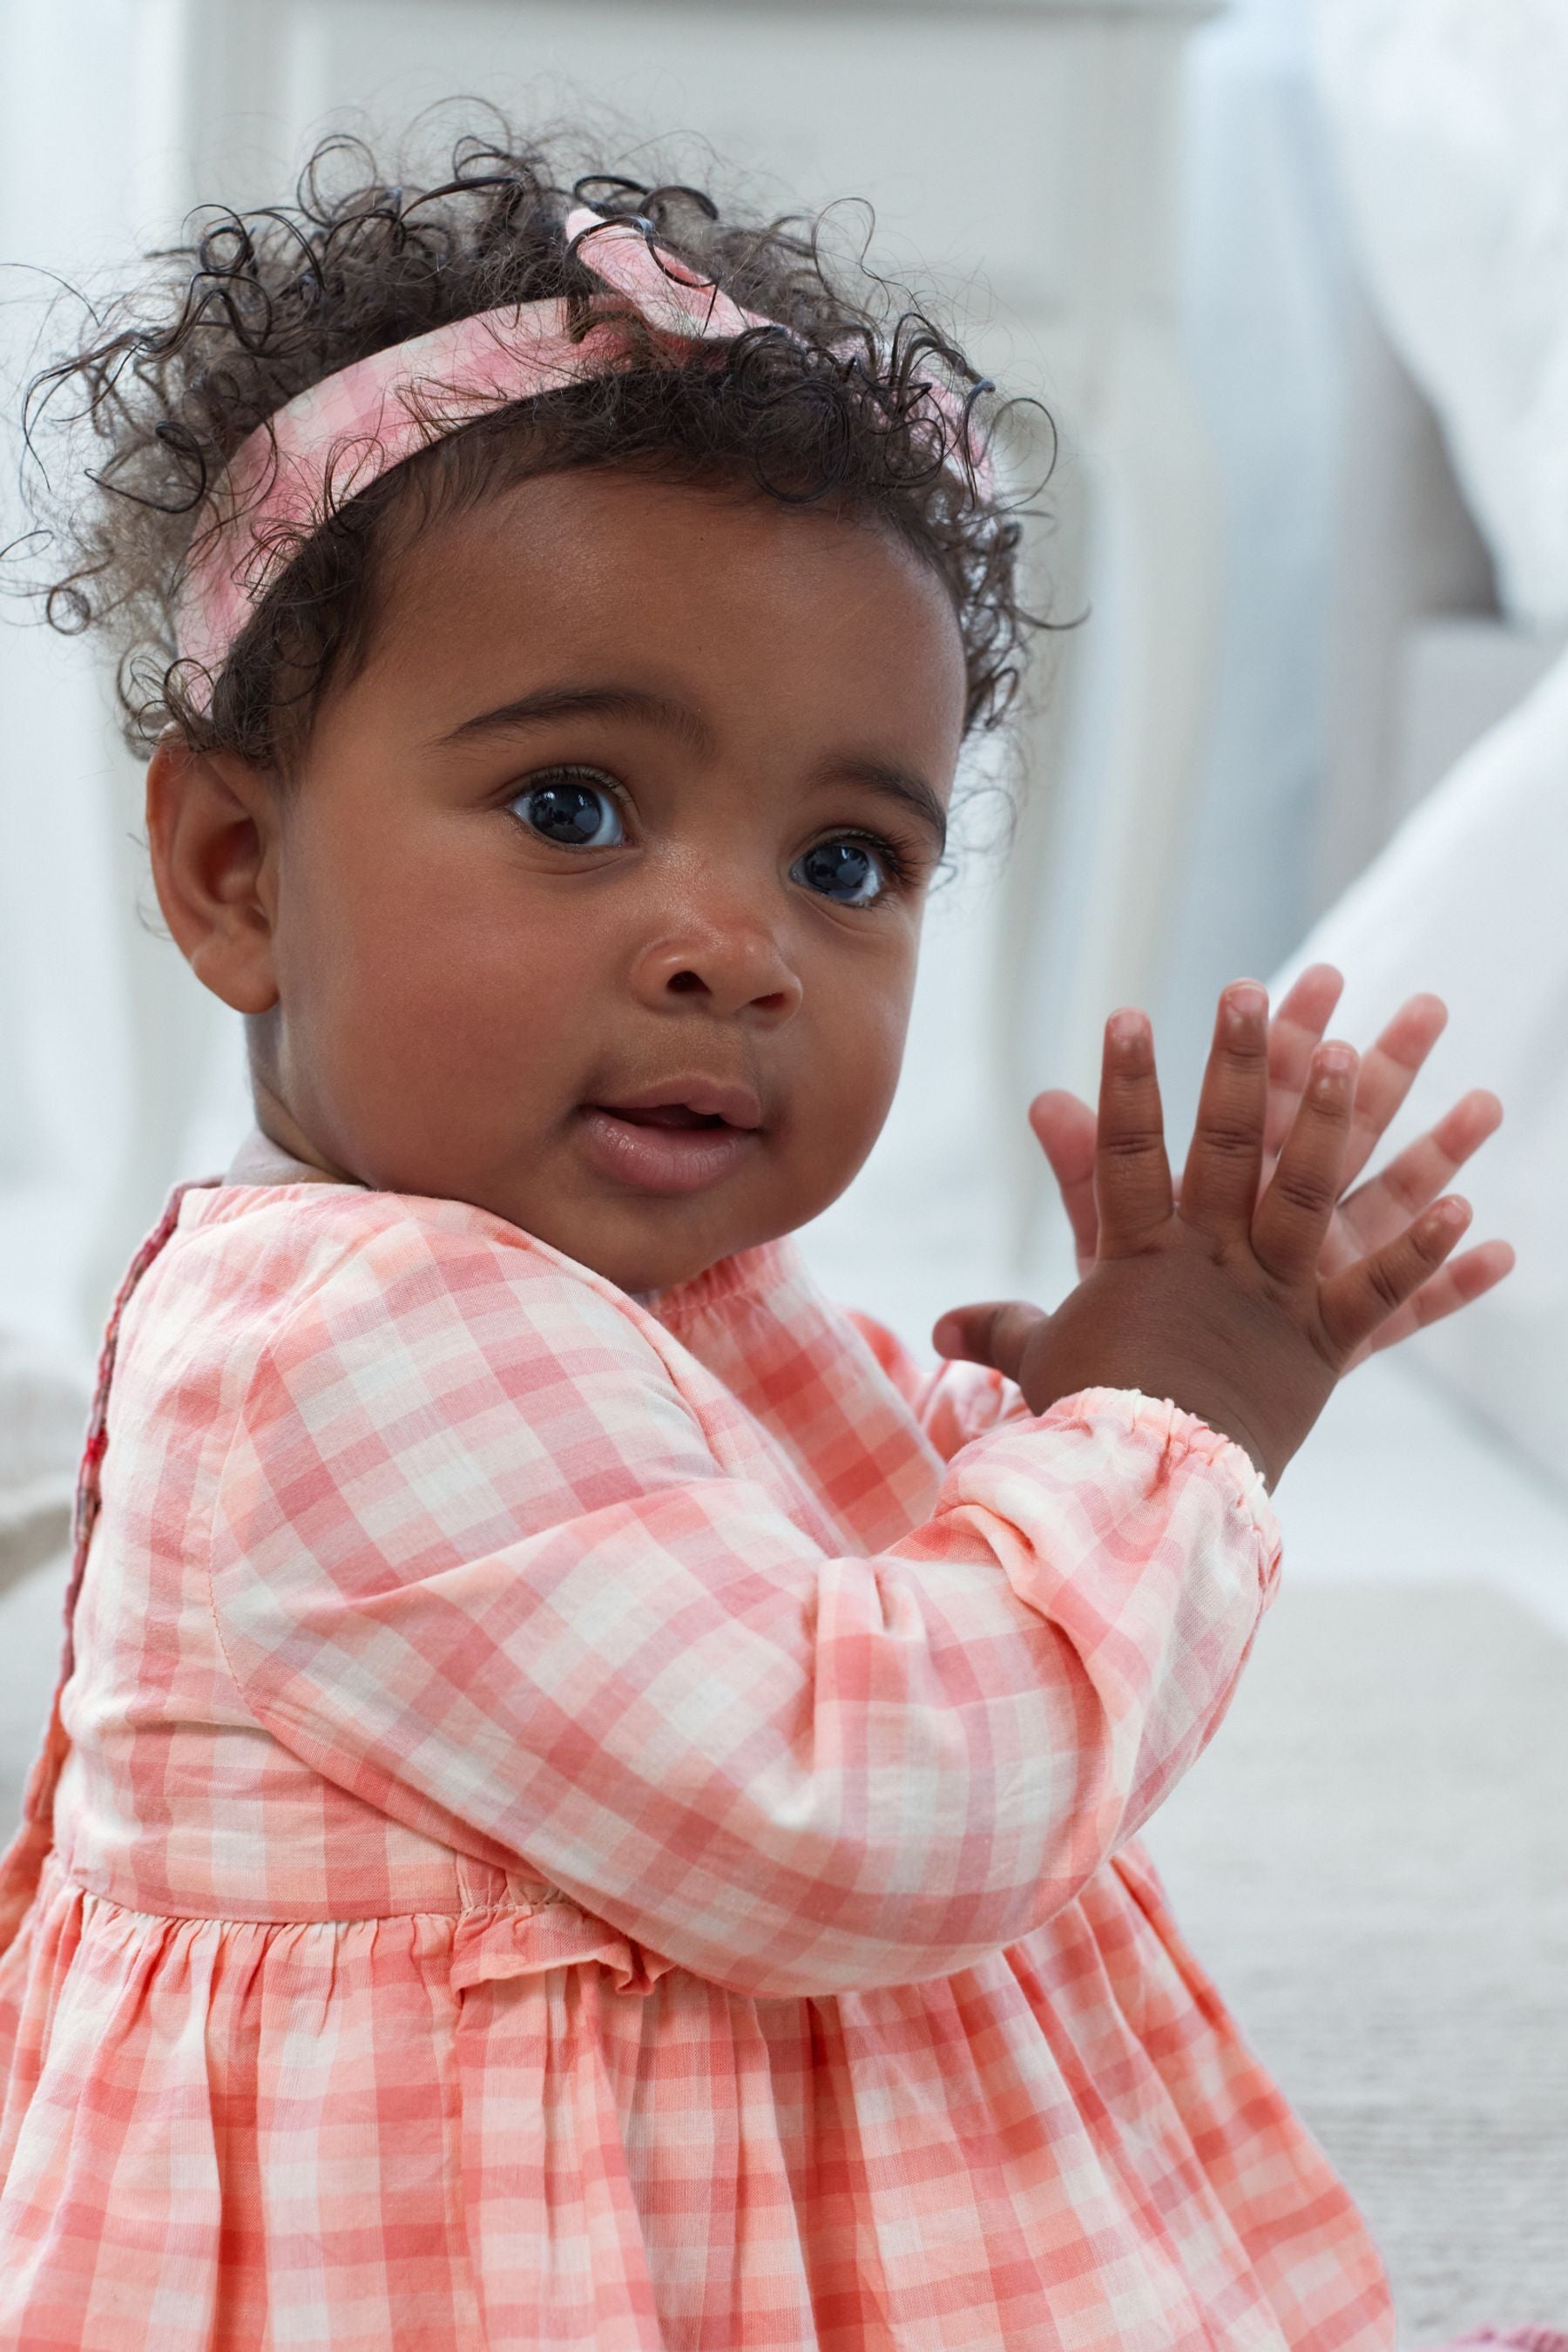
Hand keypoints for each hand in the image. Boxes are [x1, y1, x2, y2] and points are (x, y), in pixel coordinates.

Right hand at [933, 983, 1476, 1486]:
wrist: (1149, 1501)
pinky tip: (1471, 1212)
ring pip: (1311, 1195)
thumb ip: (1001, 1329)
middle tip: (1248, 990)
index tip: (1125, 1015)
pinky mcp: (1325, 1348)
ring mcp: (1273, 1298)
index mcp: (1140, 1260)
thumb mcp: (1044, 1367)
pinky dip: (1426, 1258)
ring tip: (1360, 1052)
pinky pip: (1381, 1296)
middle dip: (1238, 1063)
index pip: (1125, 1156)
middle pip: (1227, 1147)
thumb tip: (937, 1325)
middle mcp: (1211, 1262)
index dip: (1124, 1086)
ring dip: (1337, 1121)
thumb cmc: (1090, 1429)